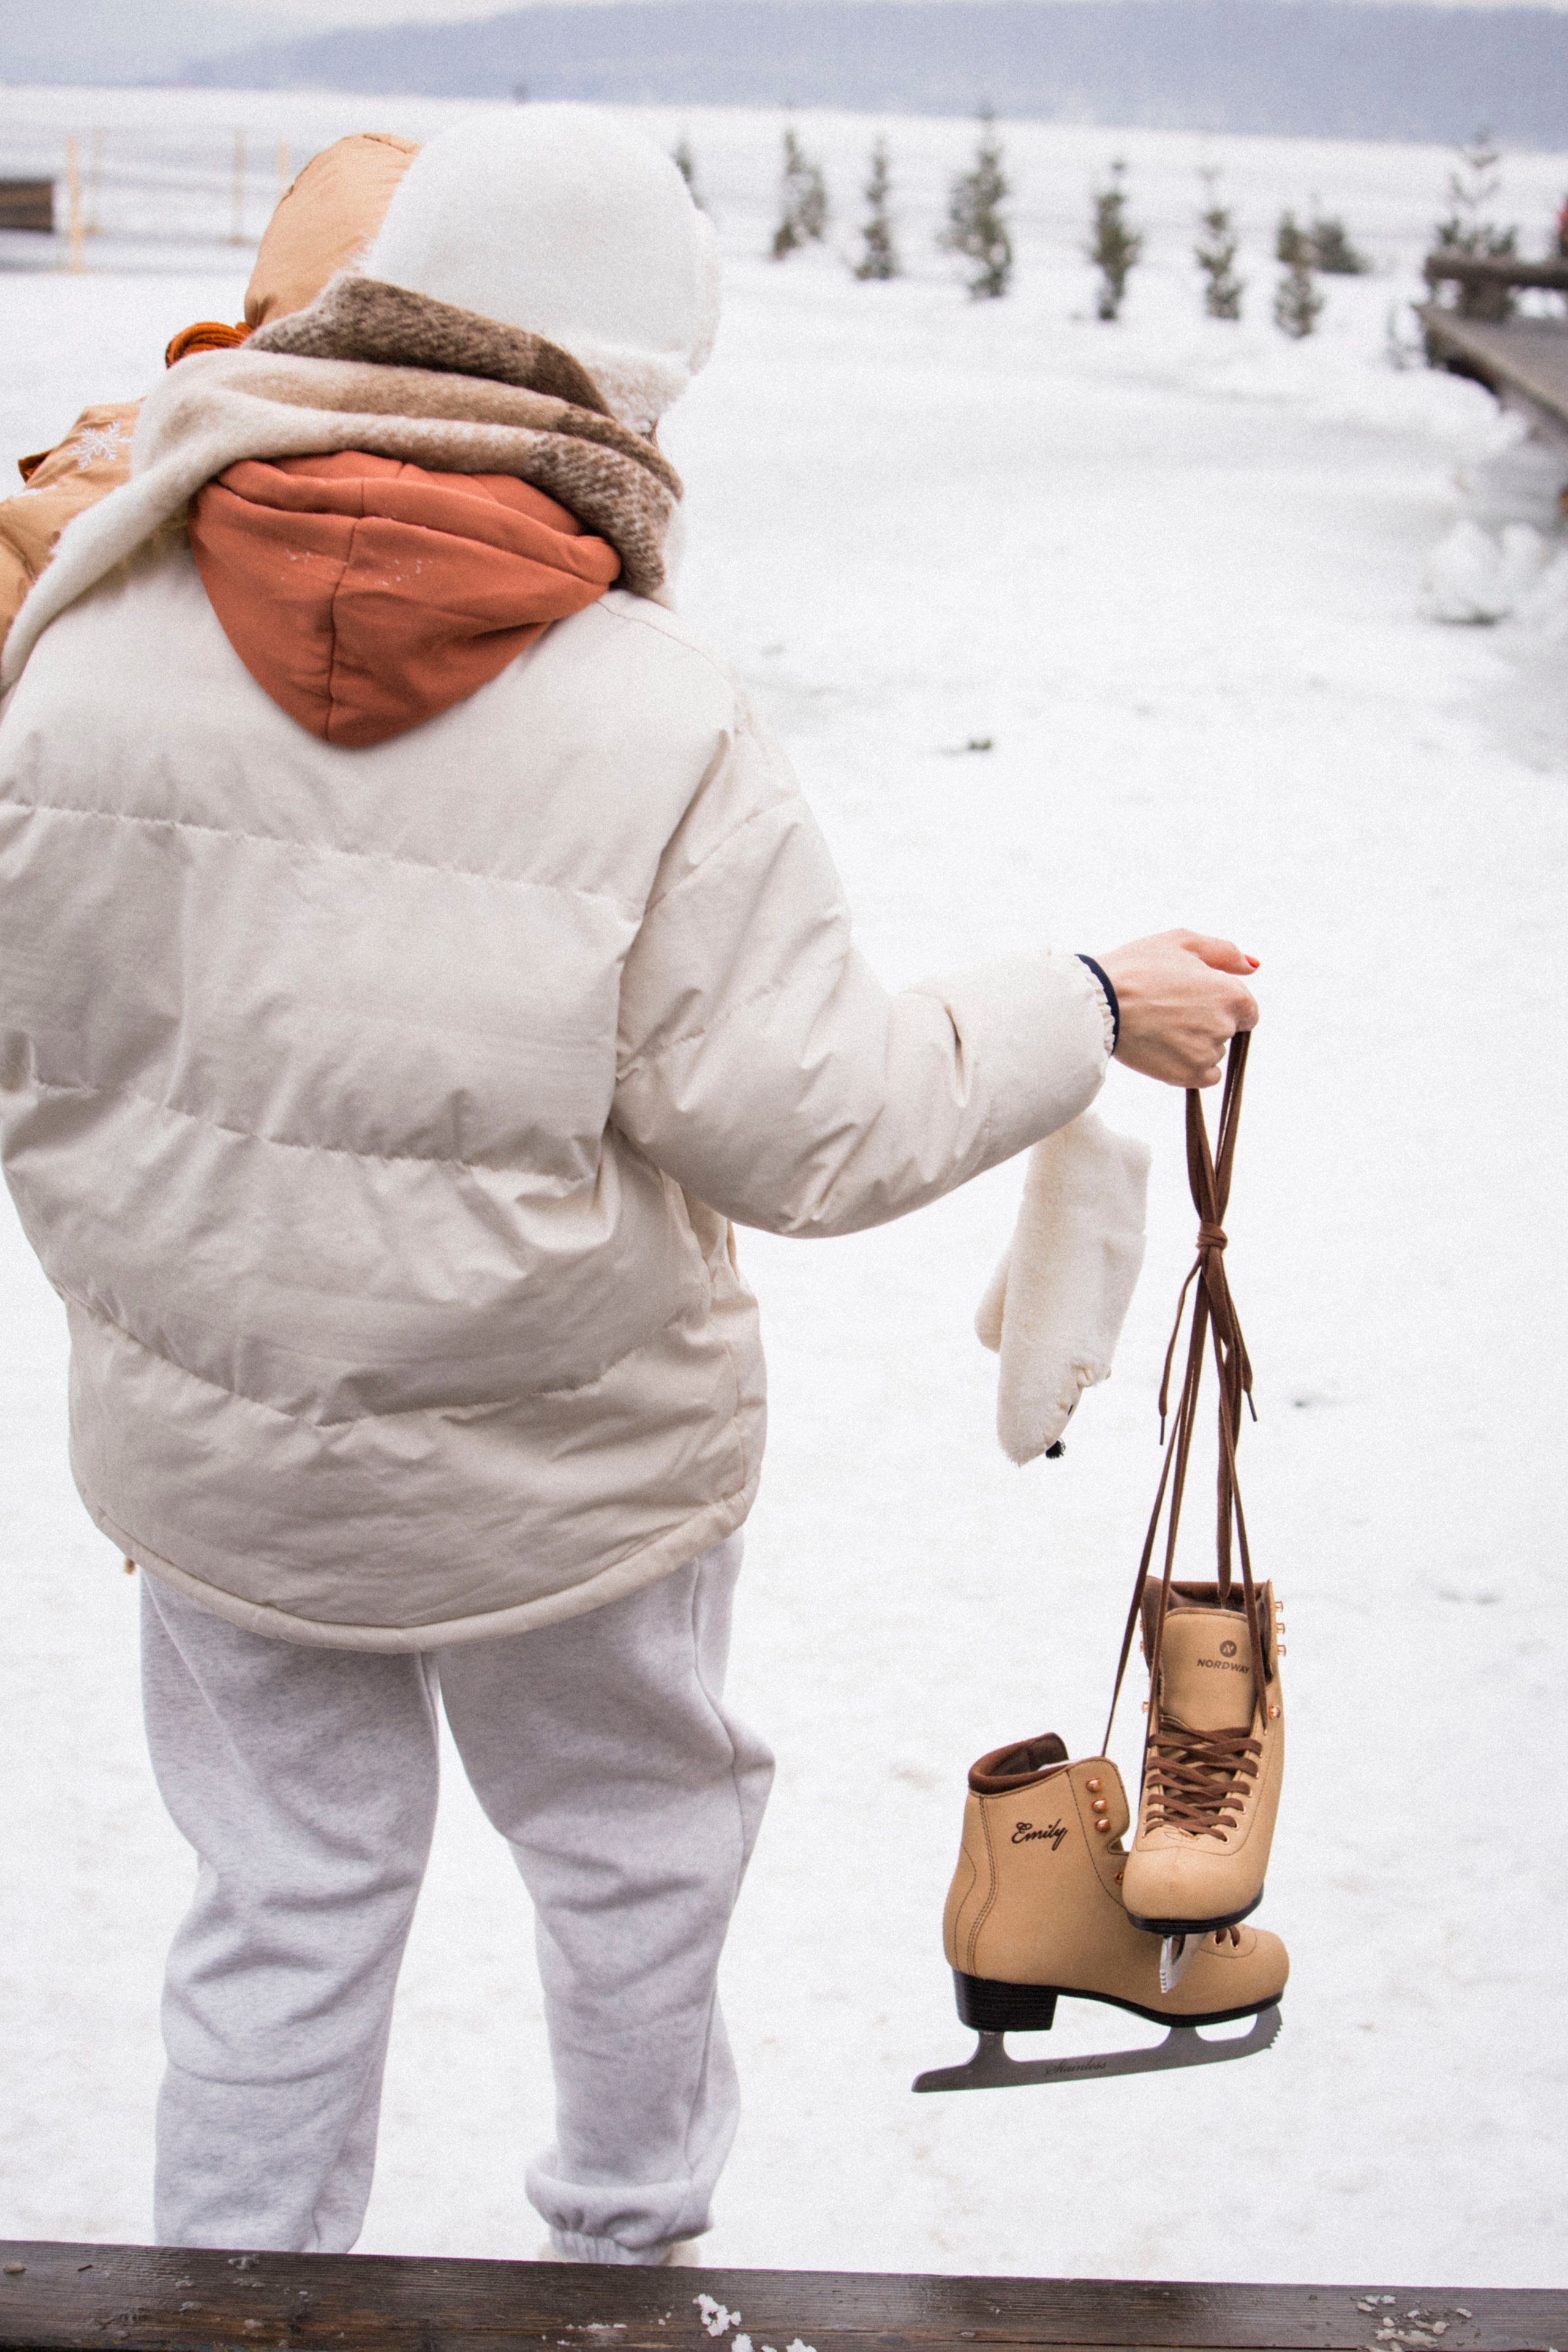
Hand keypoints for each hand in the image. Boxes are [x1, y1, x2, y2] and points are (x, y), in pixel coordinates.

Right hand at [1096, 930, 1258, 1087]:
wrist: (1099, 1003)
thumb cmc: (1137, 967)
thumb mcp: (1182, 942)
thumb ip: (1225, 953)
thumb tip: (1253, 967)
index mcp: (1231, 994)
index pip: (1247, 1009)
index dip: (1220, 1002)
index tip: (1193, 999)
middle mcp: (1225, 1026)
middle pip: (1228, 1030)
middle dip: (1206, 1021)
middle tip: (1169, 1009)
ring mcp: (1207, 1053)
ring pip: (1213, 1052)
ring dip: (1195, 1043)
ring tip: (1160, 1026)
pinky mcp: (1188, 1076)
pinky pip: (1206, 1076)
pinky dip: (1191, 1066)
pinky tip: (1166, 1048)